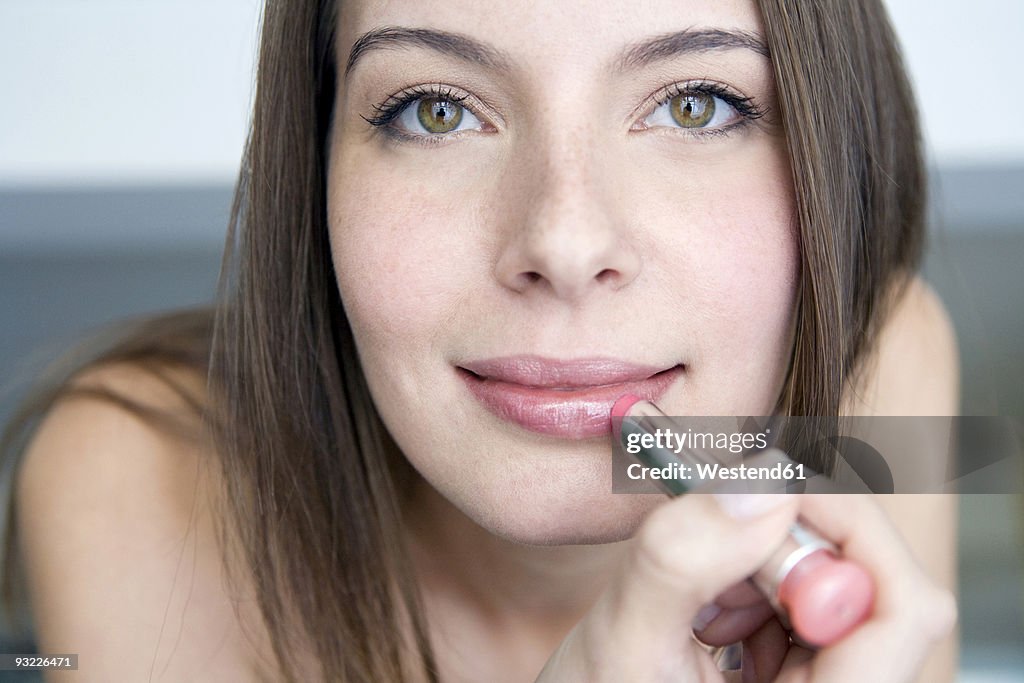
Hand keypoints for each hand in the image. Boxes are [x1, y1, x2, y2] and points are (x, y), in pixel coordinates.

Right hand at [535, 493, 955, 681]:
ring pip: (842, 594)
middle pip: (878, 594)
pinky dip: (757, 588)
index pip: (903, 612)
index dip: (849, 531)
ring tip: (700, 606)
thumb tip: (763, 481)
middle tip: (716, 552)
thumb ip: (683, 560)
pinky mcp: (809, 680)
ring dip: (766, 569)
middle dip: (791, 550)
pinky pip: (812, 611)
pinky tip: (708, 617)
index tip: (771, 490)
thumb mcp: (621, 641)